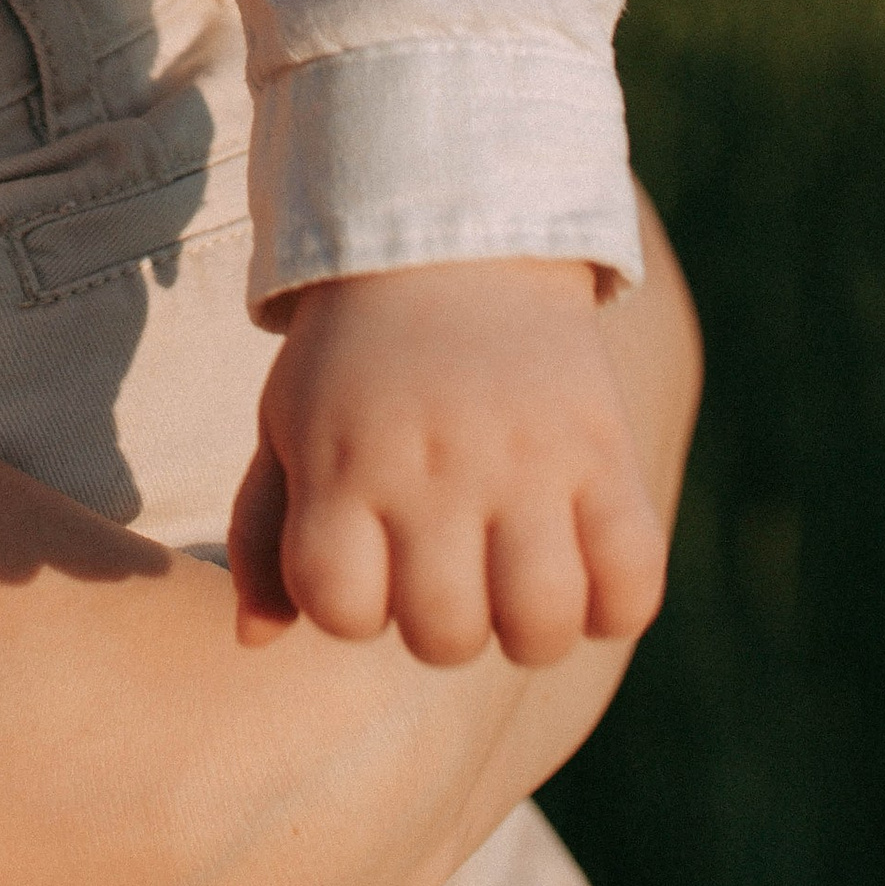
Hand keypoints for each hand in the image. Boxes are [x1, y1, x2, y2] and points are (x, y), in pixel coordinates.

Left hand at [229, 258, 669, 667]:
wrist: (456, 244)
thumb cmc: (354, 356)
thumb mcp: (285, 420)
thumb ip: (262, 533)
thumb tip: (251, 641)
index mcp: (344, 462)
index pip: (340, 608)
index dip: (349, 608)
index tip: (364, 561)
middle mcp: (434, 467)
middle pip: (444, 635)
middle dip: (438, 627)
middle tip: (444, 571)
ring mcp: (527, 461)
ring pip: (540, 624)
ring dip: (526, 629)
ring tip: (514, 582)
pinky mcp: (604, 450)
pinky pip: (633, 581)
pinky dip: (613, 602)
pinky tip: (582, 566)